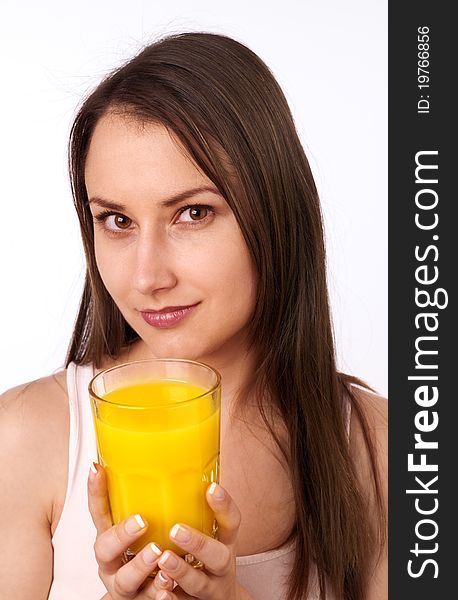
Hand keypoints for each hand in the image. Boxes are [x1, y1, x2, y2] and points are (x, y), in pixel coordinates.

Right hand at [88, 463, 162, 598]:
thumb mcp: (144, 526)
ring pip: (126, 580)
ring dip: (141, 565)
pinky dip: (158, 594)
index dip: (95, 492)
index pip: (98, 512)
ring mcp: (126, 586)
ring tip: (158, 552)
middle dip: (120, 534)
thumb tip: (168, 456)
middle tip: (142, 521)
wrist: (157, 596)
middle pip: (104, 550)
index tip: (97, 469)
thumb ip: (149, 501)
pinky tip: (168, 585)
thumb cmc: (150, 551)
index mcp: (110, 539)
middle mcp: (112, 563)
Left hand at [149, 482, 252, 599]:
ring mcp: (209, 589)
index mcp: (225, 542)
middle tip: (176, 529)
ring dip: (181, 571)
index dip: (225, 506)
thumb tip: (176, 465)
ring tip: (163, 558)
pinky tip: (160, 592)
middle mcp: (221, 566)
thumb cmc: (205, 558)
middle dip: (199, 543)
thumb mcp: (211, 534)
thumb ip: (197, 510)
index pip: (232, 522)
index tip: (211, 487)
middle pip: (219, 556)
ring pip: (199, 583)